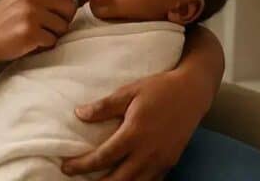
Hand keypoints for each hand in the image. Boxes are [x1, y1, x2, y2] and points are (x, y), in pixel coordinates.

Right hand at [0, 0, 102, 62]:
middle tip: (45, 25)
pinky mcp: (30, 31)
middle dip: (63, 20)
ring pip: (63, 26)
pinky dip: (45, 45)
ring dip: (53, 33)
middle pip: (70, 7)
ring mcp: (31, 12)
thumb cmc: (6, 18)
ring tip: (34, 32)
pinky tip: (29, 42)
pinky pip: (53, 40)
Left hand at [61, 70, 208, 180]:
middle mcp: (148, 153)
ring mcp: (161, 161)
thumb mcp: (129, 91)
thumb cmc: (160, 88)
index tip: (66, 167)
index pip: (103, 158)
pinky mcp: (170, 163)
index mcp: (134, 134)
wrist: (193, 92)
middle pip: (117, 180)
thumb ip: (104, 106)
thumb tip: (79, 114)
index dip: (82, 165)